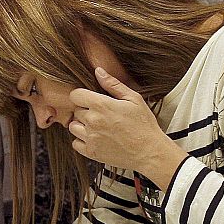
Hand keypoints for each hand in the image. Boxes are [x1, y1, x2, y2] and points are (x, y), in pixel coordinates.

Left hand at [67, 67, 185, 185]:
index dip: (81, 95)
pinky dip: (82, 140)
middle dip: (85, 110)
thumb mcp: (133, 99)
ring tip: (97, 126)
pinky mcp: (91, 152)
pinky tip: (95, 138)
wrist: (150, 152)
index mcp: (102, 105)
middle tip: (100, 114)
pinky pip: (75, 143)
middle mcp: (93, 121)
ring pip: (73, 127)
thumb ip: (113, 84)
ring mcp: (91, 138)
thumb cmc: (144, 125)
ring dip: (81, 125)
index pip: (76, 95)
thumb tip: (98, 71)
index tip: (89, 99)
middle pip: (76, 110)